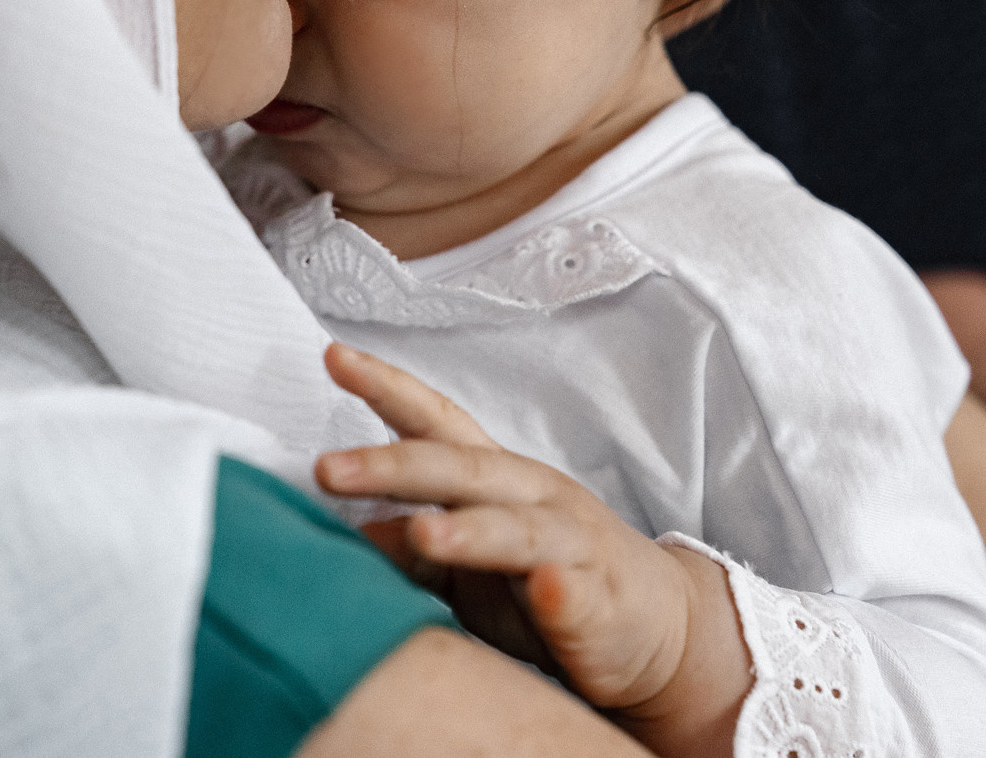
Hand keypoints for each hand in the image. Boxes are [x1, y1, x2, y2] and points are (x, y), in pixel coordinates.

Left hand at [315, 344, 749, 757]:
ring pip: (517, 531)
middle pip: (461, 470)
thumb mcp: (468, 565)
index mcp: (495, 478)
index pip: (436, 421)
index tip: (334, 355)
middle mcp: (532, 496)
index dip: (387, 387)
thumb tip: (346, 533)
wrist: (656, 630)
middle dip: (394, 467)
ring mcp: (570, 546)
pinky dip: (559, 593)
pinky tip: (543, 590)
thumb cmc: (545, 585)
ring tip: (425, 534)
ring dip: (470, 532)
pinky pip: (577, 595)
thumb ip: (411, 547)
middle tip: (329, 468)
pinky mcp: (601, 603)